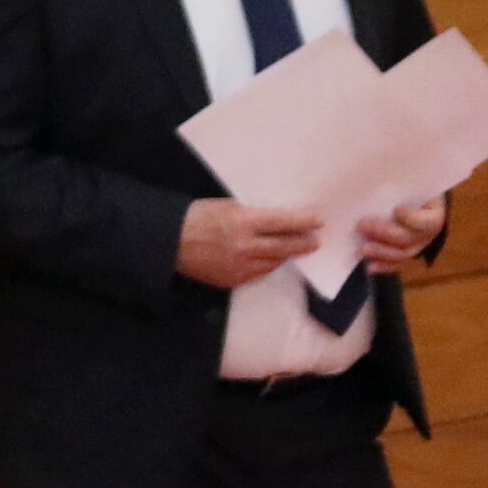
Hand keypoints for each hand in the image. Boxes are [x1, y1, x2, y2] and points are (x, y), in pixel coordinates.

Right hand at [177, 199, 322, 289]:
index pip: (283, 222)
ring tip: (294, 251)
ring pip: (272, 263)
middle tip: (315, 241)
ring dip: (285, 256)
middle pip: (283, 246)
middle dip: (302, 243)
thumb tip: (275, 221)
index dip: (304, 222)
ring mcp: (238, 266)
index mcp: (243, 222)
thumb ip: (251, 214)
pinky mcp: (230, 280)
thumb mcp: (226, 206)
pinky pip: (256, 274)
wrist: (168, 243)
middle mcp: (244, 246)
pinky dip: (266, 266)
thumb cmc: (195, 217)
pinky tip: (270, 261)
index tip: (318, 222)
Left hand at [357, 193, 446, 276]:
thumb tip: (382, 178)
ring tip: (363, 250)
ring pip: (403, 254)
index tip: (396, 209)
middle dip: (384, 233)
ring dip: (382, 253)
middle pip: (408, 237)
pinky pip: (397, 264)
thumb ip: (401, 185)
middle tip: (362, 225)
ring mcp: (419, 246)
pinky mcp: (407, 254)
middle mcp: (429, 233)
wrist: (415, 200)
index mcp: (435, 213)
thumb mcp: (412, 184)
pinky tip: (370, 267)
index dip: (411, 217)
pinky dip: (384, 267)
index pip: (425, 220)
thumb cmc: (411, 189)